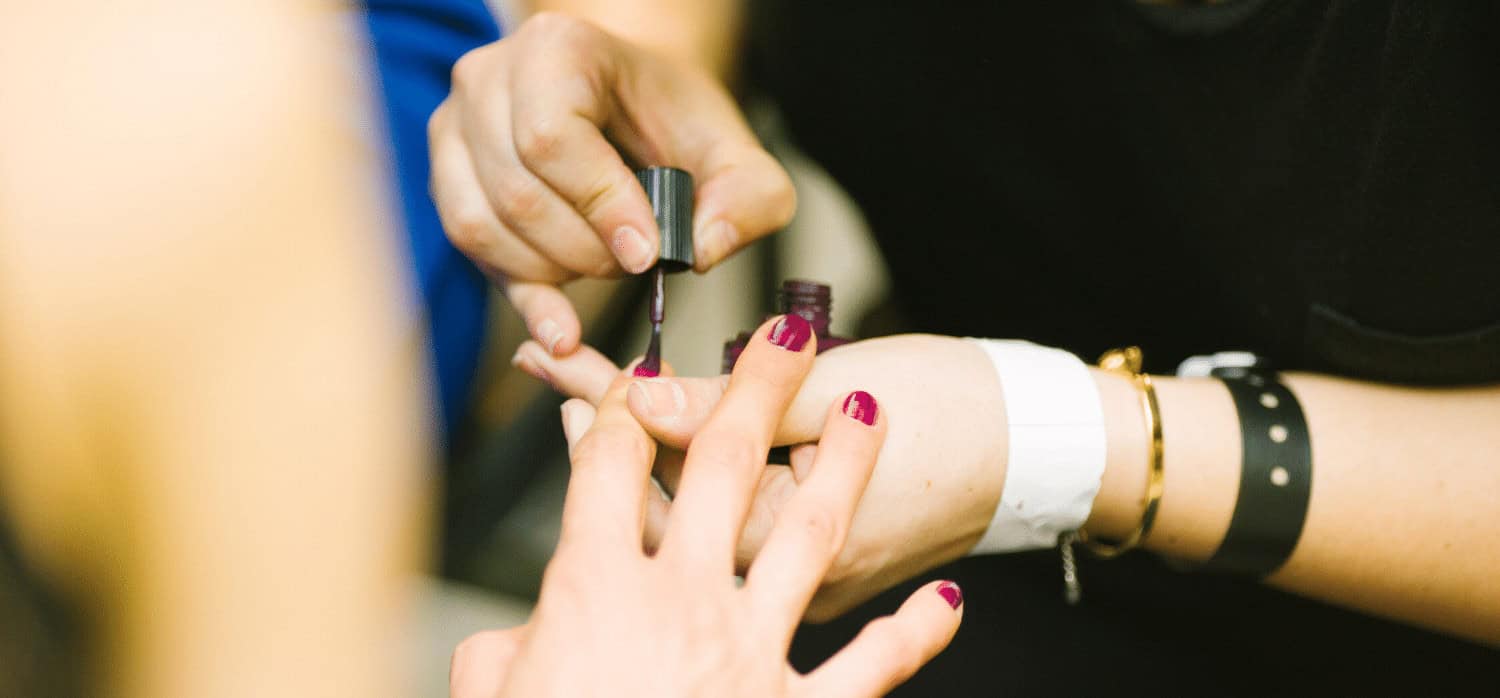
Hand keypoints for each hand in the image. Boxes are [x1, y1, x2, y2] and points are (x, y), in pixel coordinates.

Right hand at [429, 12, 794, 355]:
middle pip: (517, 192)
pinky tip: (561, 322)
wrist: (629, 106)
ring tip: (603, 266)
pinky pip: (468, 246)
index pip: (553, 138)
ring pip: (481, 225)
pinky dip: (520, 290)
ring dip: (550, 272)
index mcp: (557, 49)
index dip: (600, 206)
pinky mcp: (446, 175)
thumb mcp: (736, 154)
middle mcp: (489, 78)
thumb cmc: (673, 123)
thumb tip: (701, 251)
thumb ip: (749, 200)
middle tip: (634, 264)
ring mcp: (455, 126)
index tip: (645, 251)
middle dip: (583, 250)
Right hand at [450, 318, 963, 697]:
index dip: (617, 410)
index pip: (604, 468)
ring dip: (843, 468)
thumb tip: (514, 640)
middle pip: (719, 466)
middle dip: (754, 390)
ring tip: (869, 411)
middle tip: (790, 336)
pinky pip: (869, 669)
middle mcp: (679, 601)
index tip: (637, 379)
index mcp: (592, 589)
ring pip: (806, 534)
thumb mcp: (491, 697)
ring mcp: (749, 655)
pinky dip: (913, 635)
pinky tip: (951, 601)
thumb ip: (501, 655)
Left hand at [511, 333, 1007, 619]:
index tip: (558, 358)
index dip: (607, 403)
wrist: (1039, 452)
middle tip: (552, 366)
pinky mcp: (814, 572)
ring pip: (698, 514)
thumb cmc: (959, 416)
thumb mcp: (843, 392)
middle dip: (606, 424)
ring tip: (592, 396)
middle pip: (666, 495)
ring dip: (647, 450)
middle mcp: (784, 578)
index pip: (668, 467)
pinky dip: (702, 476)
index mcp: (787, 539)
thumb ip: (737, 406)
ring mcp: (799, 584)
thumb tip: (643, 399)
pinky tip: (671, 438)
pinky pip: (736, 525)